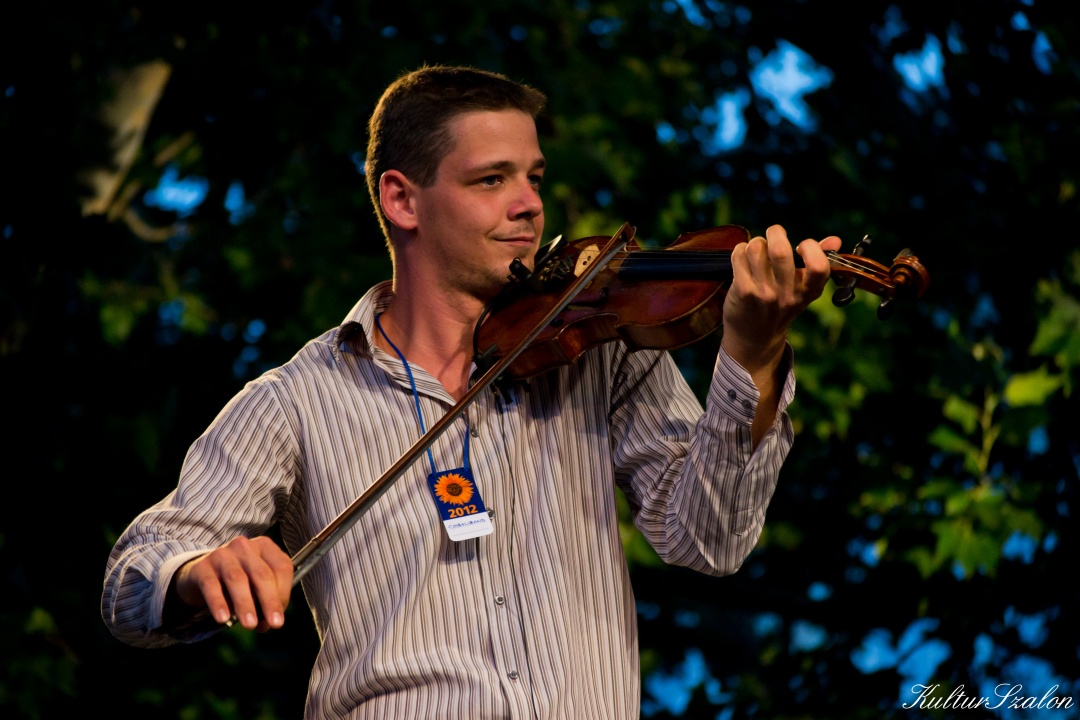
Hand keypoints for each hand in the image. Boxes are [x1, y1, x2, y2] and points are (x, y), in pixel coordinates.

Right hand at [172, 535, 292, 630]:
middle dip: (270, 601)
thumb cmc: (239, 582)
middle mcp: (245, 547)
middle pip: (262, 574)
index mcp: (265, 546)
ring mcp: (222, 554)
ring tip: (250, 625)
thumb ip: (265, 601)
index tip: (279, 618)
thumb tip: (266, 624)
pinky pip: (211, 585)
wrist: (202, 576)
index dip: (283, 594)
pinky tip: (223, 619)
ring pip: (237, 579)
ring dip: (245, 604)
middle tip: (275, 624)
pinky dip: (218, 603)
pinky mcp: (202, 567)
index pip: (282, 568)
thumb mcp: (255, 587)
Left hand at [721, 224, 839, 375]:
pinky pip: (739, 256)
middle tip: (774, 234)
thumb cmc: (780, 306)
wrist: (755, 337)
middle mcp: (788, 294)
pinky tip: (742, 258)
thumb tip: (836, 239)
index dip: (811, 247)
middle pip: (780, 252)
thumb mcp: (804, 289)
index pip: (819, 266)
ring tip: (755, 250)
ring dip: (755, 243)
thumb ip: (818, 262)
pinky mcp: (744, 291)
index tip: (801, 246)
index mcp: (809, 291)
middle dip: (776, 233)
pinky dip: (739, 251)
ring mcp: (765, 294)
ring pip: (756, 249)